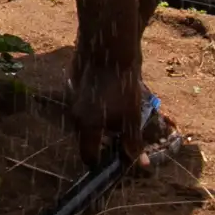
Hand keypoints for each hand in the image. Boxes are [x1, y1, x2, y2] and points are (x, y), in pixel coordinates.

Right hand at [57, 50, 174, 172]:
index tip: (114, 165)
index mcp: (86, 126)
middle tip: (123, 141)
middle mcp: (77, 115)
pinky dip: (102, 109)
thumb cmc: (121, 87)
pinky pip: (90, 105)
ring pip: (90, 120)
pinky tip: (117, 100)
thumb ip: (132, 142)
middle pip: (89, 138)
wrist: (110, 49)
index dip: (101, 164)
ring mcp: (76, 99)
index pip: (88, 156)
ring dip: (105, 125)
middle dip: (105, 143)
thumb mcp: (132, 118)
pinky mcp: (80, 86)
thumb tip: (139, 164)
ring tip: (124, 118)